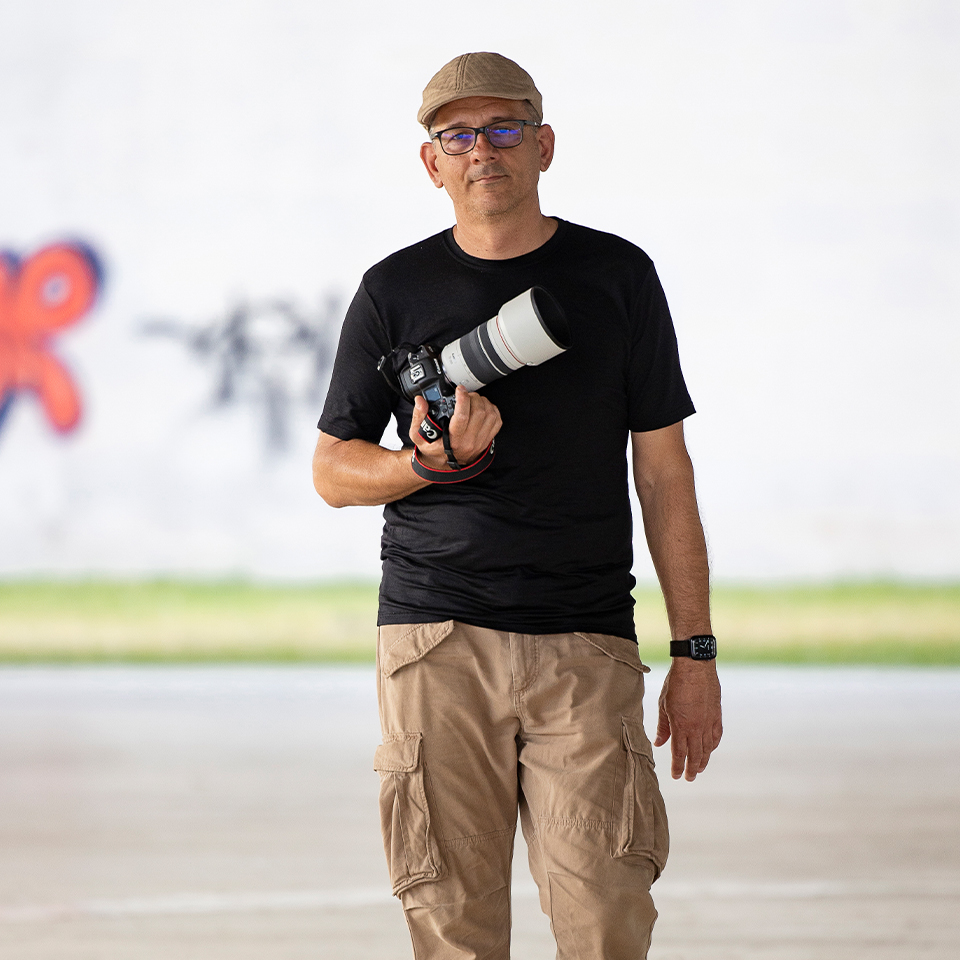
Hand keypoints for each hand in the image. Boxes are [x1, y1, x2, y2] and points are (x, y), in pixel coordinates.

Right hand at [410, 385, 501, 469]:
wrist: (442, 463)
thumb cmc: (432, 447)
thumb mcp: (417, 435)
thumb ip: (418, 417)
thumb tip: (420, 401)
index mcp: (452, 440)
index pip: (461, 417)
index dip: (462, 399)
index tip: (459, 390)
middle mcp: (468, 442)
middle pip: (479, 412)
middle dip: (473, 397)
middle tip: (465, 394)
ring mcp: (480, 441)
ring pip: (490, 415)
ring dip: (483, 402)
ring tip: (473, 400)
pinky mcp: (487, 440)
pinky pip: (497, 421)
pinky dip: (492, 409)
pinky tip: (482, 407)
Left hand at [654, 658, 721, 780]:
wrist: (695, 667)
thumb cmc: (676, 683)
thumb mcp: (663, 704)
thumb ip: (663, 726)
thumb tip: (659, 743)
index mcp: (680, 726)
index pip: (679, 753)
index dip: (678, 767)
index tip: (676, 776)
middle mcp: (696, 727)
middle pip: (695, 755)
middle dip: (691, 769)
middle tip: (689, 778)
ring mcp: (708, 722)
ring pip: (707, 748)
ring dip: (703, 760)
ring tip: (699, 769)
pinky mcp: (717, 715)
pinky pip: (716, 736)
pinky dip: (713, 745)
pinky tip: (710, 750)